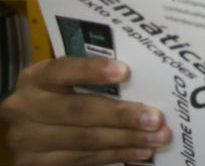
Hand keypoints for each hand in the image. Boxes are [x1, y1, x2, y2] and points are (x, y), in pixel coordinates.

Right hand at [0, 56, 171, 165]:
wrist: (27, 126)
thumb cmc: (58, 96)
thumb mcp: (64, 81)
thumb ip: (91, 77)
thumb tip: (142, 77)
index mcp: (35, 78)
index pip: (63, 70)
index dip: (93, 70)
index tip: (124, 71)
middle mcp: (25, 108)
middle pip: (79, 111)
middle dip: (122, 115)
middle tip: (155, 117)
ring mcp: (28, 140)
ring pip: (85, 140)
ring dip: (127, 139)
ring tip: (157, 136)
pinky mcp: (35, 164)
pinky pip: (84, 159)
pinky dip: (117, 155)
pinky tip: (140, 151)